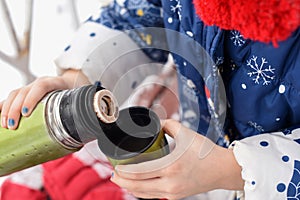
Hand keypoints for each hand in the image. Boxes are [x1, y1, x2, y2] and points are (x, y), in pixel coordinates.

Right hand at [0, 69, 89, 128]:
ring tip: (5, 125)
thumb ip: (76, 112)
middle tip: (12, 126)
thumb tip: (76, 136)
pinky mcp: (26, 92)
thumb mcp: (77, 101)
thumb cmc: (74, 94)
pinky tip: (0, 117)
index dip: (32, 98)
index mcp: (56, 83)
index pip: (42, 86)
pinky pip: (12, 97)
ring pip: (15, 94)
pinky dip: (4, 106)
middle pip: (23, 91)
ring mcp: (32, 87)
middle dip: (14, 109)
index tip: (26, 114)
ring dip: (7, 109)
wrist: (73, 82)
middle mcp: (41, 83)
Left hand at [111, 119, 243, 199]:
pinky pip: (153, 195)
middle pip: (138, 186)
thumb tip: (155, 123)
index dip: (124, 171)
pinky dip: (142, 191)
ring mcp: (173, 192)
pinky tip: (137, 185)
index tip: (116, 166)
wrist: (222, 169)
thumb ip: (168, 125)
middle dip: (122, 181)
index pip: (140, 172)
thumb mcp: (186, 133)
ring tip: (121, 180)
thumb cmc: (206, 152)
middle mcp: (171, 182)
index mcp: (171, 166)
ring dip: (130, 188)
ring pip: (144, 194)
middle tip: (113, 174)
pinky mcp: (176, 196)